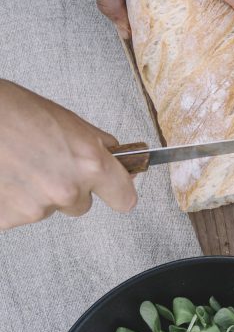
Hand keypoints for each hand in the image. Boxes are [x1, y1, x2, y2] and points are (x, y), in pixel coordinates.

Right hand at [0, 80, 136, 229]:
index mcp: (89, 165)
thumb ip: (97, 145)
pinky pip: (19, 215)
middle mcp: (66, 191)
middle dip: (70, 189)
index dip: (119, 192)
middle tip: (48, 165)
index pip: (124, 198)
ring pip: (48, 208)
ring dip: (39, 194)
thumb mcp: (70, 121)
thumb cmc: (14, 111)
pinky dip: (13, 201)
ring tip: (20, 165)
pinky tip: (5, 177)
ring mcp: (35, 209)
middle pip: (81, 205)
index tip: (116, 190)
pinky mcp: (7, 219)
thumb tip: (115, 157)